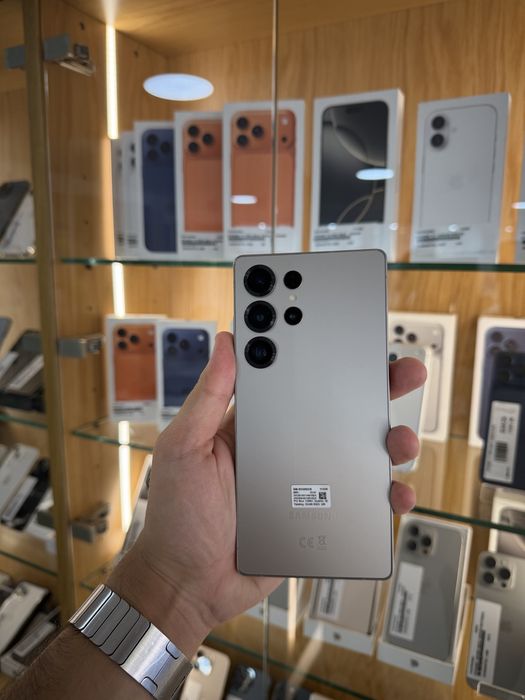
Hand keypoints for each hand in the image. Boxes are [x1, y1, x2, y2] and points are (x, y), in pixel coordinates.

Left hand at [110, 332, 424, 655]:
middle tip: (403, 374)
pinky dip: (385, 496)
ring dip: (389, 442)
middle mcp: (284, 448)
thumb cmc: (177, 517)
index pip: (295, 381)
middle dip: (375, 391)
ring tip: (400, 441)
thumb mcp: (184, 449)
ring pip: (358, 454)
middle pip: (338, 412)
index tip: (351, 340)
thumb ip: (207, 399)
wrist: (190, 584)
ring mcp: (305, 483)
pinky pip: (360, 502)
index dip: (324, 359)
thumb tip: (225, 345)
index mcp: (255, 425)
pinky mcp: (318, 516)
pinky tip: (394, 493)